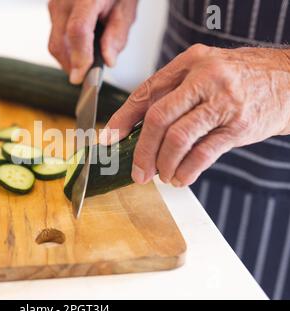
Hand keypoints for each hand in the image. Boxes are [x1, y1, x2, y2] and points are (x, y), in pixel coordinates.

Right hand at [48, 0, 137, 83]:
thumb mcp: (126, 7)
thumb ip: (117, 35)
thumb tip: (108, 61)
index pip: (78, 30)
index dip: (79, 57)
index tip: (82, 78)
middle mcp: (65, 0)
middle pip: (60, 43)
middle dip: (73, 66)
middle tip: (89, 76)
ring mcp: (55, 3)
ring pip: (55, 43)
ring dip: (70, 59)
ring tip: (88, 58)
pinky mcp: (52, 9)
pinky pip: (55, 36)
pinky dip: (67, 49)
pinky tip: (81, 48)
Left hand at [102, 44, 289, 186]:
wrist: (289, 80)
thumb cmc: (239, 79)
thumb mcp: (203, 72)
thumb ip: (173, 94)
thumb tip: (136, 130)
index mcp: (189, 62)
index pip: (146, 93)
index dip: (123, 119)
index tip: (109, 140)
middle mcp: (204, 78)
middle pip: (158, 118)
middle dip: (142, 151)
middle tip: (138, 172)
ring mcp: (223, 102)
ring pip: (178, 138)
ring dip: (164, 164)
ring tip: (162, 176)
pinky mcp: (238, 126)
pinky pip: (203, 154)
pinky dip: (187, 171)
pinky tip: (181, 178)